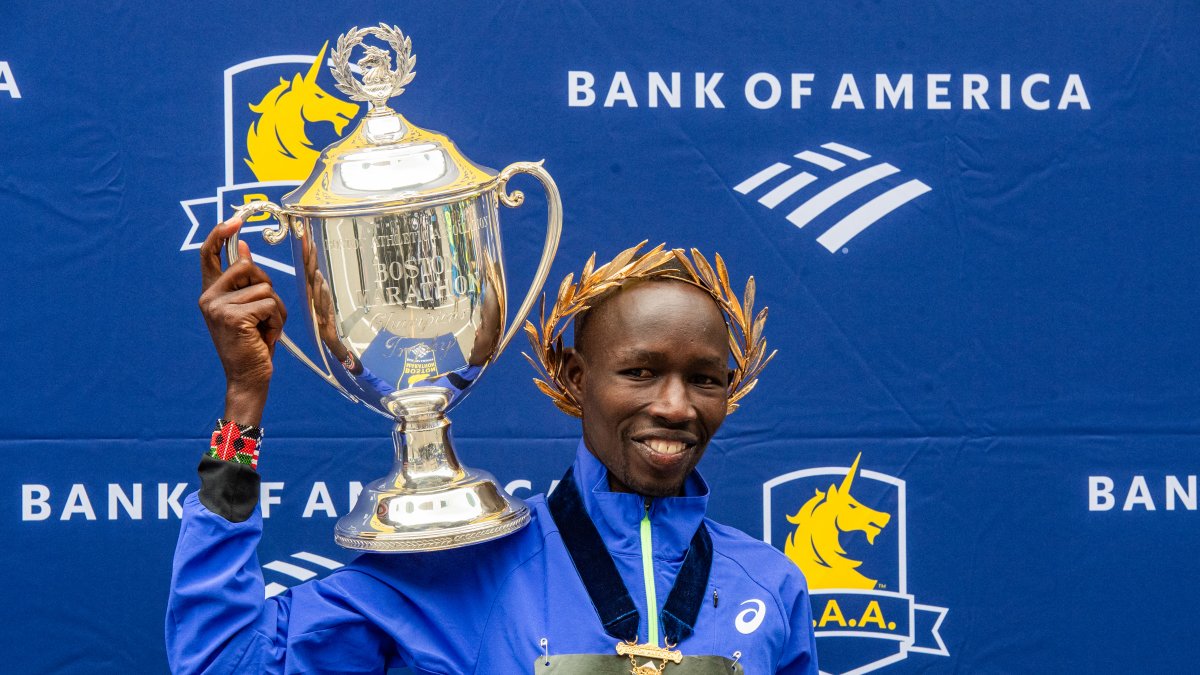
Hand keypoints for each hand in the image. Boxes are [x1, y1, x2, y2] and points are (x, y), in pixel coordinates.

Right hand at [198, 218, 287, 424]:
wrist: (248, 377)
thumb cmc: (252, 343)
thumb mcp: (248, 308)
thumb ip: (244, 281)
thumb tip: (244, 247)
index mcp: (210, 292)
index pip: (209, 255)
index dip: (220, 235)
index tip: (234, 221)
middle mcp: (209, 297)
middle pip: (249, 266)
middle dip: (267, 287)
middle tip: (265, 315)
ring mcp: (218, 307)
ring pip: (265, 287)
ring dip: (276, 310)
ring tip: (265, 329)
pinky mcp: (233, 316)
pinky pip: (269, 303)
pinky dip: (277, 321)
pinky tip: (267, 337)